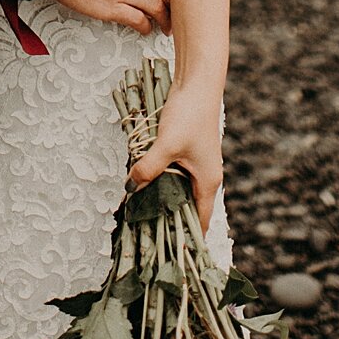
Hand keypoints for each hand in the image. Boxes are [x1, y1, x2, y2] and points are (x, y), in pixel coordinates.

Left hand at [128, 77, 224, 233]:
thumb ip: (149, 168)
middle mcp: (204, 177)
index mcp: (208, 182)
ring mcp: (195, 164)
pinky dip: (159, 180)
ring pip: (177, 190)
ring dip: (161, 198)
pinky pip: (172, 174)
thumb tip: (131, 188)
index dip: (188, 240)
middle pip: (187, 208)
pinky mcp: (185, 151)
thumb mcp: (167, 145)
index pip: (201, 222)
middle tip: (146, 234)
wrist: (197, 82)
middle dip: (169, 221)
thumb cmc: (189, 115)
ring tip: (139, 212)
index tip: (171, 256)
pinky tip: (142, 181)